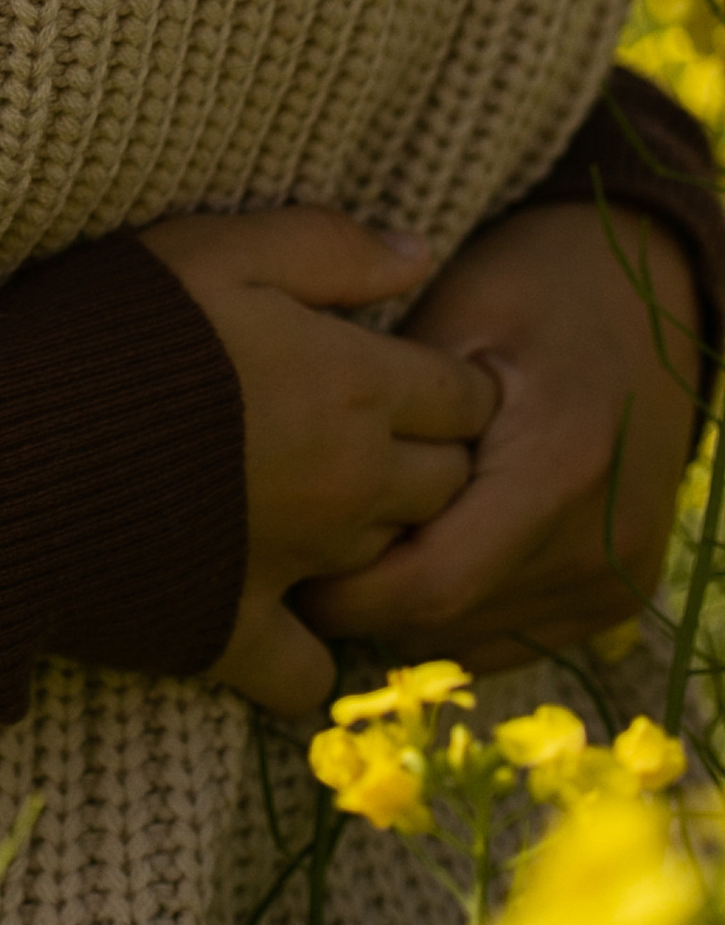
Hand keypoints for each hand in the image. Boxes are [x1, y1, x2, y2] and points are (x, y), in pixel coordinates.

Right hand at [137, 209, 498, 719]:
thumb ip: (326, 247)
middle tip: (374, 431)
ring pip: (388, 563)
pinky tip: (279, 614)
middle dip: (430, 458)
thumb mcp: (219, 248)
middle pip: (447, 486)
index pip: (464, 398)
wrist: (14, 449)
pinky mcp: (235, 631)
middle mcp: (351, 486)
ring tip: (321, 503)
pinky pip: (309, 672)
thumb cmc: (116, 329)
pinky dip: (307, 652)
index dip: (449, 381)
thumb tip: (418, 256)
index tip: (414, 372)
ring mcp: (299, 567)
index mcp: (355, 385)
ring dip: (373, 536)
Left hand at [301, 199, 700, 675]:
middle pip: (444, 622)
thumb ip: (387, 400)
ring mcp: (613, 580)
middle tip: (300, 544)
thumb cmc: (530, 284)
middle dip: (361, 598)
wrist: (644, 297)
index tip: (280, 555)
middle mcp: (597, 542)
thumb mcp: (449, 309)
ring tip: (355, 537)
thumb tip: (294, 475)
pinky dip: (453, 606)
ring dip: (404, 605)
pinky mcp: (615, 597)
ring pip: (470, 639)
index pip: (430, 585)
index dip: (342, 590)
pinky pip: (506, 636)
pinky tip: (418, 546)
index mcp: (557, 464)